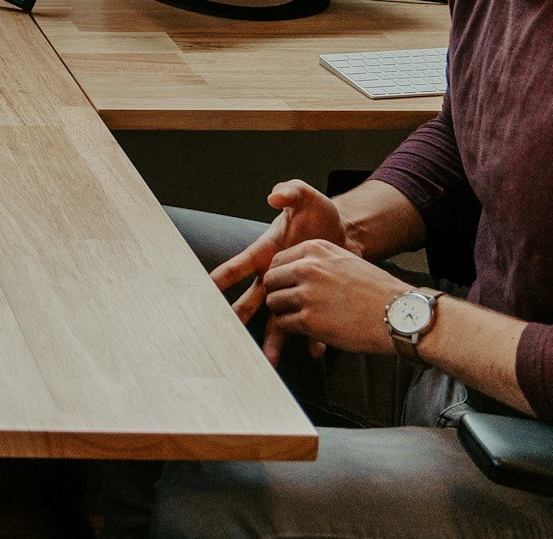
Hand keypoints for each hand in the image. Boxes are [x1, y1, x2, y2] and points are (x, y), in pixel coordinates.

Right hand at [208, 179, 347, 336]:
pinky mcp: (312, 299)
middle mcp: (274, 274)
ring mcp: (292, 289)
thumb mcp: (305, 197)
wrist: (345, 230)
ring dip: (273, 338)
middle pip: (252, 299)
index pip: (239, 265)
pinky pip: (309, 321)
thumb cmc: (318, 213)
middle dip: (239, 315)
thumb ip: (290, 192)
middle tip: (228, 332)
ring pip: (277, 318)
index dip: (223, 276)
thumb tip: (276, 196)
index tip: (207, 288)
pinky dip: (312, 336)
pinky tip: (314, 349)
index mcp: (267, 251)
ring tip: (267, 359)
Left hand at [261, 239, 410, 360]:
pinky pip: (283, 324)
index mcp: (315, 249)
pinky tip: (308, 330)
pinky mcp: (309, 320)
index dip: (279, 278)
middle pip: (270, 281)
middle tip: (290, 306)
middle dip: (278, 294)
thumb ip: (317, 260)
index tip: (285, 288)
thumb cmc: (376, 290)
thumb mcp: (345, 260)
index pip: (276, 261)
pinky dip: (292, 329)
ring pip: (273, 303)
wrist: (398, 314)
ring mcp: (306, 293)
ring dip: (283, 313)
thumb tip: (292, 270)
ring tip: (302, 318)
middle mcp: (307, 267)